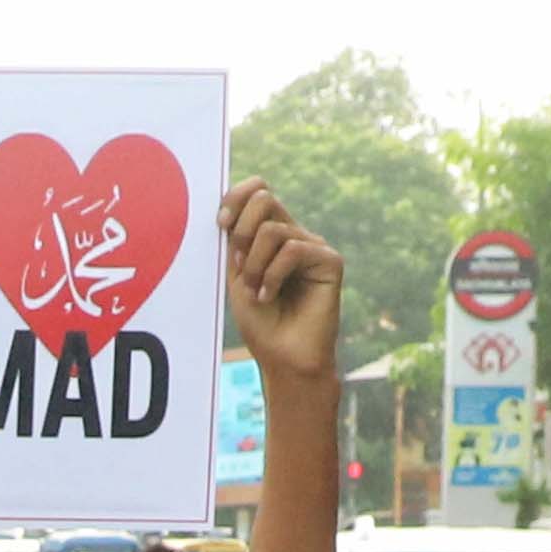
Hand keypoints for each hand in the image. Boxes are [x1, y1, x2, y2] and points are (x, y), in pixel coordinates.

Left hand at [217, 181, 340, 382]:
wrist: (283, 360)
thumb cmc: (261, 323)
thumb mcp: (238, 276)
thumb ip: (237, 241)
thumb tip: (230, 206)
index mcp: (270, 234)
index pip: (257, 191)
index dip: (236, 197)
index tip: (219, 223)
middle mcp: (293, 235)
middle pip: (265, 198)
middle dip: (242, 231)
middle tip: (240, 265)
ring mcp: (313, 246)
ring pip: (273, 230)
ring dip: (255, 264)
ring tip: (257, 292)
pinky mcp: (330, 261)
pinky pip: (294, 249)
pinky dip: (273, 275)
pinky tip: (270, 296)